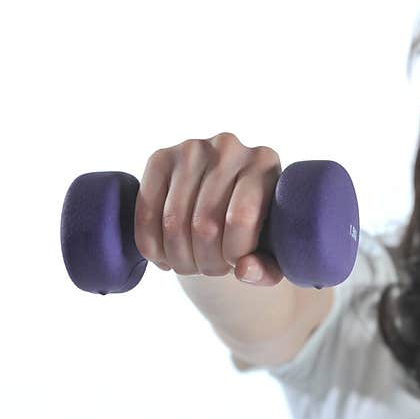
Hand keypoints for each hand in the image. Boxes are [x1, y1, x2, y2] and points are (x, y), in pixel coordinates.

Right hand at [134, 132, 285, 285]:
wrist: (228, 199)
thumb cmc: (258, 228)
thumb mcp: (273, 253)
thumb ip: (267, 269)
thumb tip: (242, 270)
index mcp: (265, 163)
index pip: (240, 218)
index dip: (233, 254)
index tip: (234, 263)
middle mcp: (228, 148)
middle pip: (204, 225)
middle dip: (206, 262)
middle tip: (211, 269)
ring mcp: (191, 149)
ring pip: (173, 223)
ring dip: (179, 259)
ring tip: (192, 264)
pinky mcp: (160, 158)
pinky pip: (146, 213)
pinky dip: (152, 246)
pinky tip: (165, 257)